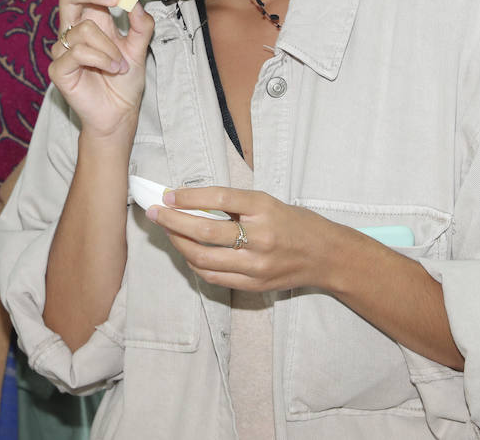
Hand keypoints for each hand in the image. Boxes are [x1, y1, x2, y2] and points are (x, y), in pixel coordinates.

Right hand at [49, 0, 153, 140]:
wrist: (120, 113)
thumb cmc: (125, 80)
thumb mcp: (140, 47)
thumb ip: (141, 24)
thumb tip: (137, 1)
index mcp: (91, 19)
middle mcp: (73, 30)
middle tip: (115, 1)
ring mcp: (62, 49)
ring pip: (83, 29)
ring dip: (110, 47)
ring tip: (120, 65)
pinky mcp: (58, 69)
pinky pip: (78, 51)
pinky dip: (102, 59)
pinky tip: (112, 69)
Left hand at [146, 186, 355, 293]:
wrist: (325, 256)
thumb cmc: (294, 223)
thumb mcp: (267, 203)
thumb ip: (233, 205)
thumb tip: (189, 202)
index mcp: (264, 209)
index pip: (218, 199)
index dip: (188, 197)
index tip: (168, 195)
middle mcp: (260, 237)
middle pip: (205, 231)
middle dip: (172, 221)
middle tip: (154, 212)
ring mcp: (256, 265)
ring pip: (203, 257)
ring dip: (178, 244)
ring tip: (167, 231)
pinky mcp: (254, 284)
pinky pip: (213, 276)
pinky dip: (195, 263)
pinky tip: (187, 252)